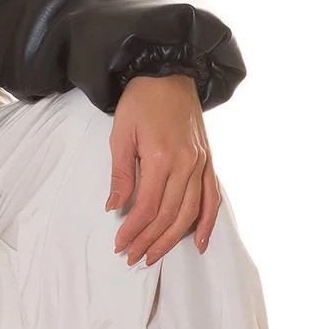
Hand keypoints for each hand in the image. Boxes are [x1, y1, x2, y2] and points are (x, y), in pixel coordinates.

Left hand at [104, 74, 220, 265]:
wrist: (169, 73)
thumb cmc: (140, 101)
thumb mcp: (121, 134)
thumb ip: (121, 173)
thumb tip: (116, 206)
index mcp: (162, 157)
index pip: (149, 206)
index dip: (134, 229)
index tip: (120, 244)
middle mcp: (187, 163)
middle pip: (170, 214)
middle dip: (150, 240)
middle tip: (133, 255)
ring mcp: (201, 163)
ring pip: (191, 211)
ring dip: (173, 237)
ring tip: (155, 254)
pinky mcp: (209, 160)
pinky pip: (212, 196)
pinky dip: (208, 221)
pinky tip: (200, 241)